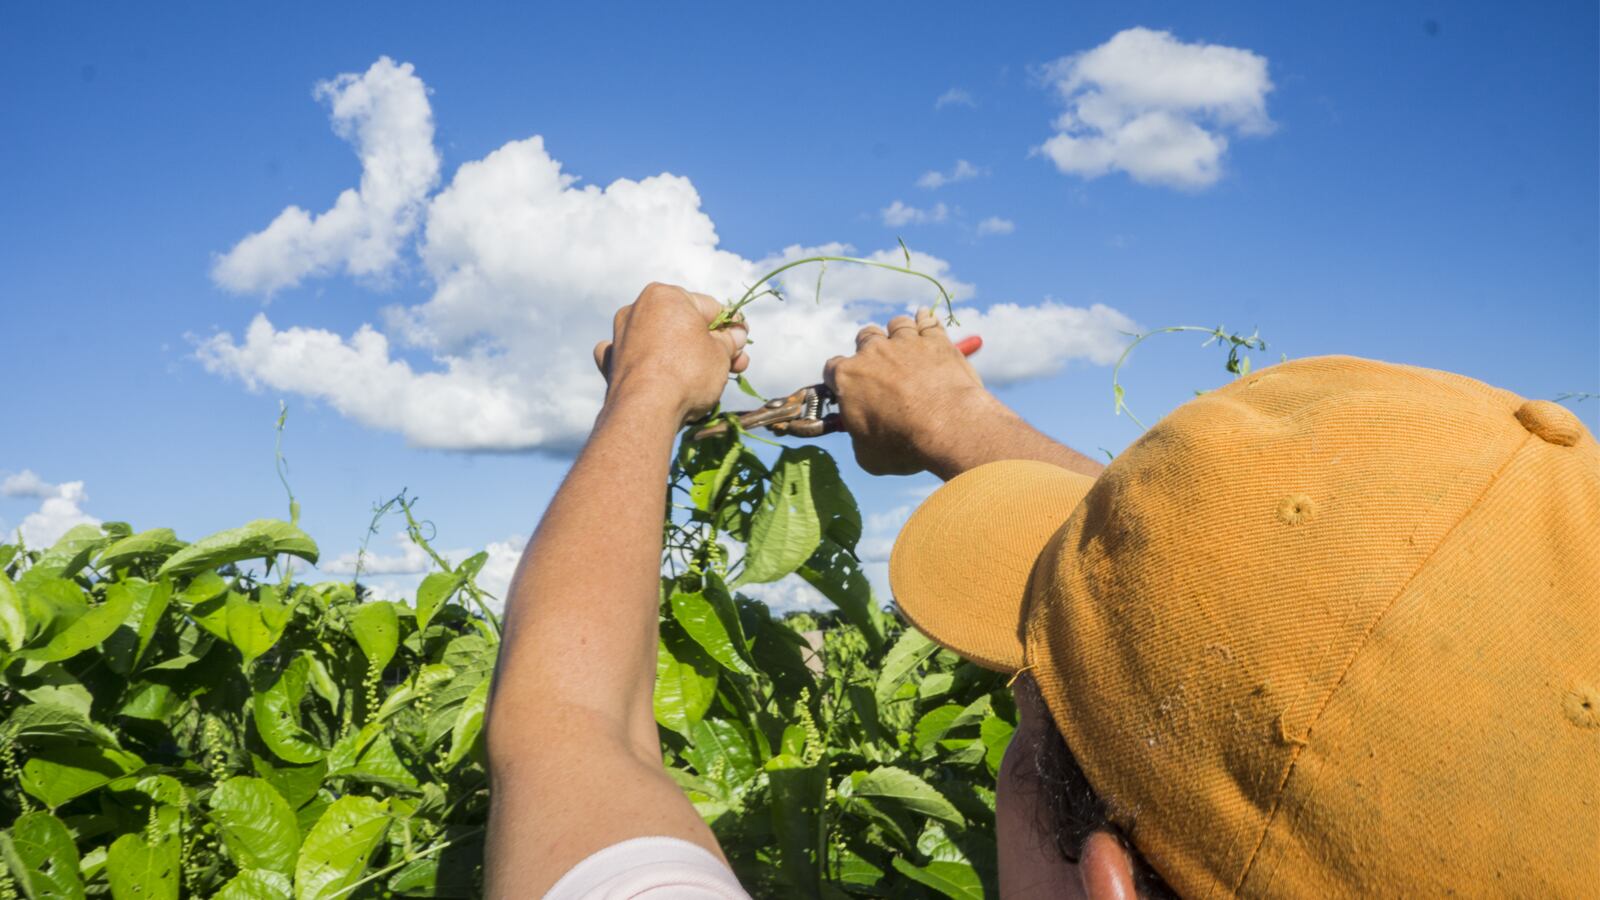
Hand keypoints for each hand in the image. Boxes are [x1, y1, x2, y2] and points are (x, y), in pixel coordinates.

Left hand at [594, 283, 748, 422]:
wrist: (646, 410)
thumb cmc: (688, 373)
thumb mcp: (721, 353)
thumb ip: (729, 341)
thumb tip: (735, 336)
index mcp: (666, 296)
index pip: (711, 308)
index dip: (732, 326)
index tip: (744, 342)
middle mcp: (638, 308)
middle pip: (685, 325)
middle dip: (712, 345)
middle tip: (735, 364)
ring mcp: (620, 336)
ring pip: (661, 340)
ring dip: (684, 354)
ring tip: (708, 377)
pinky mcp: (611, 363)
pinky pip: (634, 357)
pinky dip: (647, 363)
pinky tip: (655, 372)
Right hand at [823, 308, 995, 474]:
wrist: (949, 427)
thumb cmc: (904, 446)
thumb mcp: (868, 456)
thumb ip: (860, 437)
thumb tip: (864, 436)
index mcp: (848, 378)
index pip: (833, 369)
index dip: (841, 380)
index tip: (851, 391)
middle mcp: (874, 353)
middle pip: (865, 338)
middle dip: (870, 351)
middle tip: (882, 369)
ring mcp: (906, 343)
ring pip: (896, 324)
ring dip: (898, 333)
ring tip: (907, 346)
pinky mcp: (937, 341)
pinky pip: (928, 321)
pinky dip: (927, 321)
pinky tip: (927, 322)